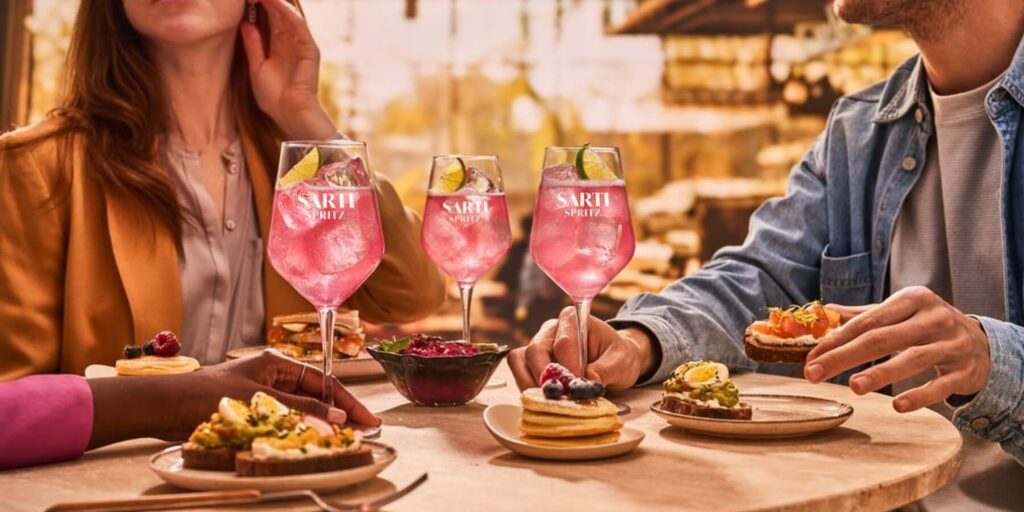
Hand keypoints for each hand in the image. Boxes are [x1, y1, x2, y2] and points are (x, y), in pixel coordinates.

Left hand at [87, 351, 379, 448]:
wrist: (164, 407)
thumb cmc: (206, 395)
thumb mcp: (260, 399)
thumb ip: (301, 408)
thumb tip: (336, 416)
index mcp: (278, 364)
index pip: (324, 382)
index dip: (348, 402)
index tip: (368, 420)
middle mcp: (274, 377)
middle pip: (317, 395)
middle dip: (341, 414)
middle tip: (364, 433)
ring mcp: (264, 395)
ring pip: (303, 410)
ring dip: (321, 425)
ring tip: (342, 441)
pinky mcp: (252, 412)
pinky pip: (285, 421)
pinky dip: (300, 431)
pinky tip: (310, 442)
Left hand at [240, 0, 335, 139]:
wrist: (289, 114)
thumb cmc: (273, 97)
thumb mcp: (256, 67)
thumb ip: (253, 45)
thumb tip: (245, 24)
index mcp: (277, 45)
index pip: (268, 17)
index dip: (257, 4)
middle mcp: (290, 41)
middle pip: (278, 12)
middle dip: (266, 0)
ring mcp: (301, 44)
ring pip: (289, 14)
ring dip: (276, 1)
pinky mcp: (309, 49)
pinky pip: (299, 25)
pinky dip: (288, 12)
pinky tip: (275, 3)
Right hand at [508, 306, 656, 390]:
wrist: (614, 362)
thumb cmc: (617, 357)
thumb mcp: (621, 362)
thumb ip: (606, 370)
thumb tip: (588, 381)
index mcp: (573, 319)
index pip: (564, 343)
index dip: (569, 368)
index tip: (579, 386)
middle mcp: (551, 329)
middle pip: (535, 350)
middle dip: (545, 378)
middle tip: (560, 397)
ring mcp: (539, 345)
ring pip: (520, 361)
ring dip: (531, 384)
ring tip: (551, 401)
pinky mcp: (531, 362)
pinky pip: (519, 372)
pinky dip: (527, 388)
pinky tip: (544, 400)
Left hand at [804, 286, 990, 412]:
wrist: (983, 344)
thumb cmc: (928, 326)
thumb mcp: (902, 312)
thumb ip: (865, 314)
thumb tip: (826, 312)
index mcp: (913, 299)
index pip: (867, 321)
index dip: (836, 340)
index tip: (810, 358)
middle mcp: (934, 318)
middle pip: (882, 338)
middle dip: (844, 357)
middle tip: (814, 374)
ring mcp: (953, 345)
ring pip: (912, 359)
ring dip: (881, 374)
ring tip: (854, 387)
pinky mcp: (965, 371)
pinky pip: (940, 386)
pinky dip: (919, 396)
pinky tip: (897, 406)